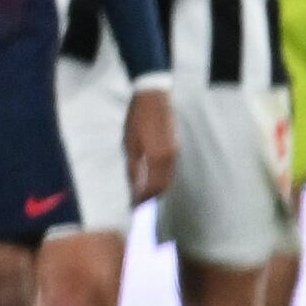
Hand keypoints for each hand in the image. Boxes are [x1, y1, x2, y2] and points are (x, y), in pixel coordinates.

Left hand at [123, 87, 178, 203]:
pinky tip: (151, 180)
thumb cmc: (137, 119)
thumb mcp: (129, 143)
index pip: (152, 188)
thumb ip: (133, 167)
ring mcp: (175, 153)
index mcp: (157, 158)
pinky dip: (161, 179)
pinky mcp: (176, 148)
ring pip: (167, 179)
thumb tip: (134, 188)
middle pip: (162, 186)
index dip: (142, 200)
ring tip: (142, 195)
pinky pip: (170, 170)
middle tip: (137, 205)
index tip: (133, 208)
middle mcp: (170, 158)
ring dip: (156, 190)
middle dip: (150, 198)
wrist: (154, 98)